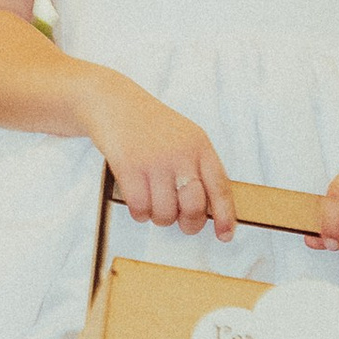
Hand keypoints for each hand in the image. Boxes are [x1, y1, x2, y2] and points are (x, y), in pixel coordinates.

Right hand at [83, 74, 233, 236]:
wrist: (113, 103)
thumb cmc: (151, 126)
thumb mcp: (184, 137)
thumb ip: (197, 166)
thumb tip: (207, 209)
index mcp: (200, 146)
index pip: (219, 188)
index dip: (225, 216)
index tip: (225, 236)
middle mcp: (180, 153)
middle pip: (193, 207)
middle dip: (189, 224)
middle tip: (182, 224)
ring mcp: (154, 160)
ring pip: (164, 213)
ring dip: (159, 218)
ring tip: (154, 207)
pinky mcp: (128, 167)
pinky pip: (140, 208)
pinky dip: (140, 214)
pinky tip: (138, 205)